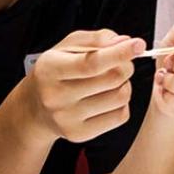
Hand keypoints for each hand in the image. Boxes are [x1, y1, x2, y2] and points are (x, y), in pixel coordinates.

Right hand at [24, 29, 145, 143]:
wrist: (34, 108)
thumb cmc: (57, 70)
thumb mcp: (68, 46)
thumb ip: (97, 38)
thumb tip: (124, 41)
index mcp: (50, 69)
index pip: (91, 63)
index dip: (119, 53)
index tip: (139, 44)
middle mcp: (55, 96)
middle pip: (113, 79)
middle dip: (126, 66)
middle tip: (121, 63)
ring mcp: (66, 119)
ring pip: (121, 97)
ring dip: (125, 84)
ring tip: (111, 81)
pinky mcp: (79, 134)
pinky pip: (121, 116)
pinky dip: (122, 103)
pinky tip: (107, 98)